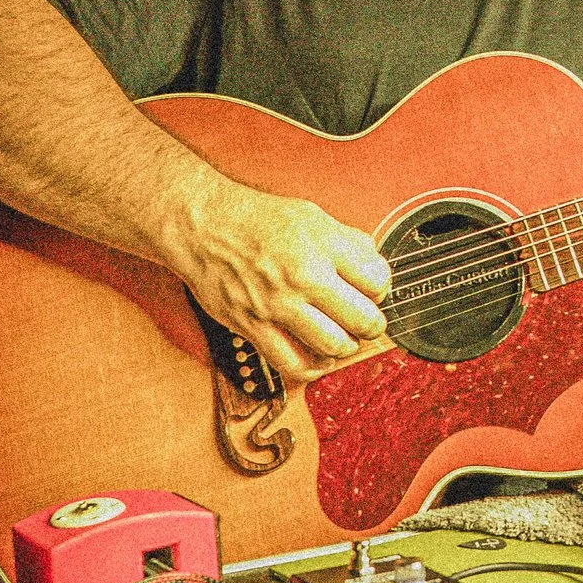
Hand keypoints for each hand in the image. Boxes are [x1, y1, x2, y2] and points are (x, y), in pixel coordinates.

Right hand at [165, 179, 390, 383]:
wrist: (203, 227)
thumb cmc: (255, 219)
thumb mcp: (311, 215)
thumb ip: (347, 241)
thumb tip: (374, 266)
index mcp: (322, 245)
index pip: (378, 281)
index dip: (380, 288)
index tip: (371, 290)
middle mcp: (304, 276)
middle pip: (364, 319)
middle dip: (371, 324)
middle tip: (365, 321)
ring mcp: (278, 305)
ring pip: (335, 346)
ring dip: (346, 347)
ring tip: (341, 337)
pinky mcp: (254, 327)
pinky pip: (294, 365)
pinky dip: (314, 367)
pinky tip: (317, 357)